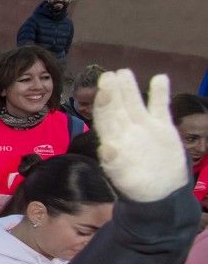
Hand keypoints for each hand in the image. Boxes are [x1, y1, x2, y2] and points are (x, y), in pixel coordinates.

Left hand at [94, 71, 186, 201]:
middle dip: (112, 92)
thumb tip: (106, 149)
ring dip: (129, 88)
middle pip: (117, 108)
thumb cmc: (136, 186)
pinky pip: (160, 107)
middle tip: (109, 76)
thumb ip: (115, 162)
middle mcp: (126, 130)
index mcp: (113, 141)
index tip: (102, 92)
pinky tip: (160, 78)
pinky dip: (160, 93)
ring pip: (135, 103)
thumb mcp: (123, 176)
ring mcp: (144, 126)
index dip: (103, 106)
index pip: (105, 120)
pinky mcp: (162, 127)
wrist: (160, 191)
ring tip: (124, 72)